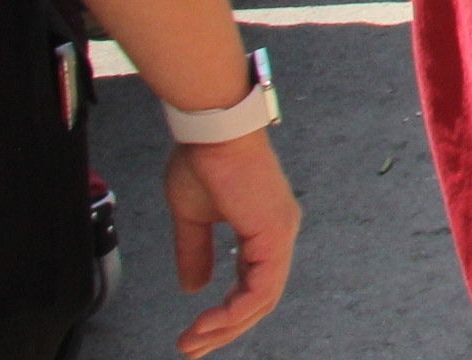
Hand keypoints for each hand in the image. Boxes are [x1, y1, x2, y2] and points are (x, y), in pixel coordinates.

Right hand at [165, 130, 297, 354]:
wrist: (212, 133)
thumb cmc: (205, 163)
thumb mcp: (193, 219)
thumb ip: (196, 253)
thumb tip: (193, 287)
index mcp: (264, 230)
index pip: (253, 285)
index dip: (225, 315)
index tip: (193, 334)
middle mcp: (278, 234)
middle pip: (260, 299)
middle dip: (224, 330)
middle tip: (191, 349)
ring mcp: (280, 234)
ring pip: (262, 299)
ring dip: (226, 327)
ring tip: (193, 342)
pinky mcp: (273, 233)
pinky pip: (261, 288)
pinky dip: (234, 312)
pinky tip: (208, 323)